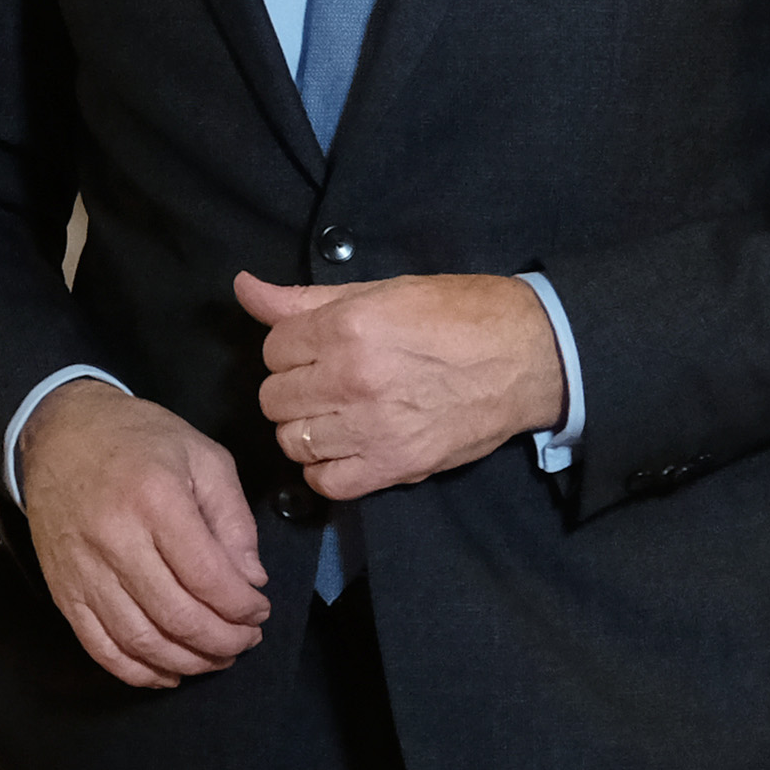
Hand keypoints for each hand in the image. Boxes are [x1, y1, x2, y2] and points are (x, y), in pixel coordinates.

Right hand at [12, 382, 270, 687]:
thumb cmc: (139, 440)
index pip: (208, 577)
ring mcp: (82, 569)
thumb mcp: (203, 457)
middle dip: (223, 640)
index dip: (243, 607)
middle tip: (245, 639)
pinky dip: (138, 671)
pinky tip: (169, 672)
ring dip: (187, 661)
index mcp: (154, 498)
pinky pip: (99, 646)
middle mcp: (114, 538)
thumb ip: (234, 519)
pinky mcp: (62, 590)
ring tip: (216, 657)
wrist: (58, 432)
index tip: (260, 610)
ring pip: (140, 640)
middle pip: (177, 615)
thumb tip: (250, 582)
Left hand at [240, 269, 565, 499]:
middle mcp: (351, 380)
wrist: (526, 356)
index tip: (315, 349)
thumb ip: (304, 298)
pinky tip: (345, 447)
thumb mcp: (380, 291)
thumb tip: (243, 287)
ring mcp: (372, 428)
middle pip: (274, 398)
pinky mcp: (395, 466)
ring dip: (305, 428)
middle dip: (292, 388)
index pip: (273, 349)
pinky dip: (326, 468)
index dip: (290, 348)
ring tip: (335, 414)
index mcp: (346, 328)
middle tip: (324, 381)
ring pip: (293, 441)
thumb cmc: (456, 314)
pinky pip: (327, 482)